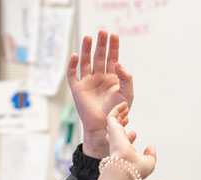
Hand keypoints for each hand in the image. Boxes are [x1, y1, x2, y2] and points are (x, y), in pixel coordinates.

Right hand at [68, 30, 134, 157]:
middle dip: (100, 44)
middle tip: (102, 31)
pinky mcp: (77, 89)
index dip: (113, 47)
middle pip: (99, 56)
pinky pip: (73, 75)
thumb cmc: (117, 113)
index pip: (112, 58)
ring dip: (86, 49)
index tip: (114, 35)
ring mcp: (88, 82)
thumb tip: (118, 63)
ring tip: (88, 37)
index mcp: (112, 78)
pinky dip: (73, 65)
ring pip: (86, 62)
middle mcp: (99, 78)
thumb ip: (126, 78)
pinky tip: (76, 56)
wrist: (105, 127)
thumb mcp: (127, 94)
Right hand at [106, 102, 154, 178]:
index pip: (124, 144)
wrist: (126, 169)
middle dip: (120, 124)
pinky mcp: (112, 129)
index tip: (134, 133)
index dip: (129, 138)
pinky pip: (112, 116)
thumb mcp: (149, 162)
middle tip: (126, 117)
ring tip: (125, 106)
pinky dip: (117, 110)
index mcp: (123, 153)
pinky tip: (124, 104)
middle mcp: (117, 145)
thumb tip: (151, 147)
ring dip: (118, 114)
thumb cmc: (136, 169)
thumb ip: (150, 155)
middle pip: (116, 132)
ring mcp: (114, 137)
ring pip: (113, 123)